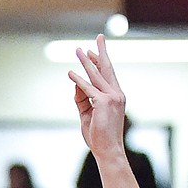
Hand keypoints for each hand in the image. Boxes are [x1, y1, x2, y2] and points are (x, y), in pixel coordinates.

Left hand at [68, 36, 125, 160]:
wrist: (108, 151)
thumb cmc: (99, 136)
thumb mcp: (88, 114)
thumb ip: (82, 99)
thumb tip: (76, 83)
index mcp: (116, 96)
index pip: (108, 75)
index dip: (100, 62)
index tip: (93, 51)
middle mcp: (117, 94)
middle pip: (107, 68)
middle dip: (101, 52)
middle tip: (99, 37)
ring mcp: (112, 97)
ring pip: (96, 75)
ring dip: (86, 62)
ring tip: (78, 50)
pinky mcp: (104, 102)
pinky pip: (88, 89)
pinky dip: (78, 81)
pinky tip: (70, 74)